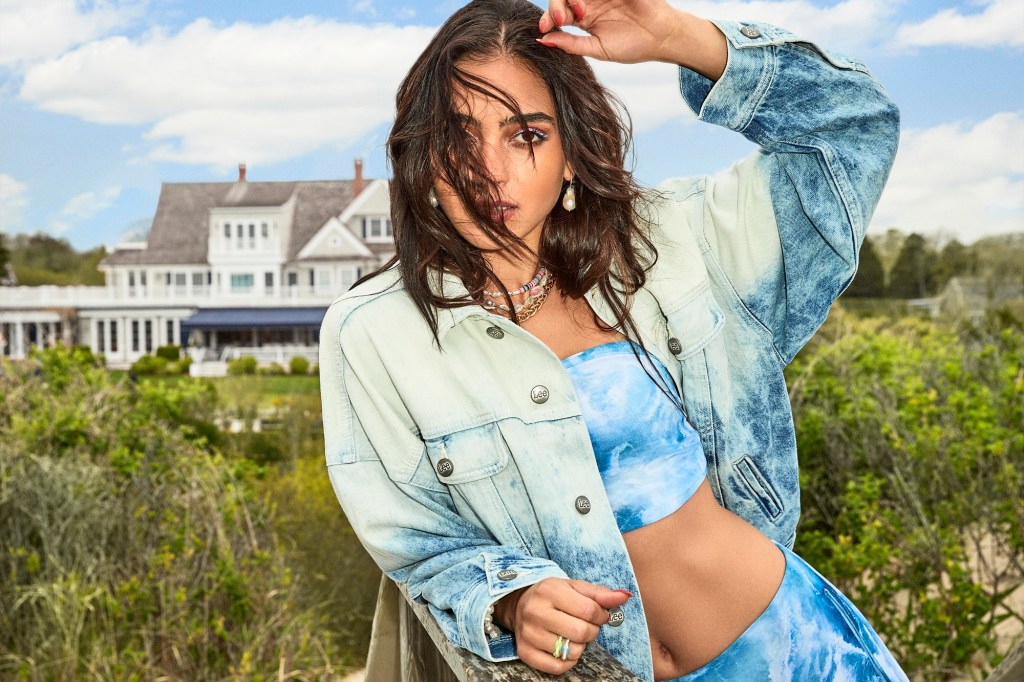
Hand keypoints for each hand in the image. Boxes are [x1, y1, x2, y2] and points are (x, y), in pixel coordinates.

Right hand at [495, 577, 631, 674]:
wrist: (520, 603)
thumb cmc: (554, 595)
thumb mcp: (575, 587)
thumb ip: (600, 594)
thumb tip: (625, 596)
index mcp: (549, 590)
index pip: (589, 610)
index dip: (602, 615)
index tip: (600, 615)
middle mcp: (535, 611)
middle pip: (581, 632)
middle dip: (592, 631)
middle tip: (586, 625)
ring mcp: (528, 633)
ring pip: (572, 652)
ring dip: (580, 646)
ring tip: (572, 634)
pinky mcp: (524, 652)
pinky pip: (558, 667)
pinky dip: (568, 662)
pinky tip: (565, 648)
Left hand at [537, 0, 727, 79]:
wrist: (661, 38)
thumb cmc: (631, 46)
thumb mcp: (597, 49)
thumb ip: (571, 44)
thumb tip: (543, 41)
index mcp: (583, 19)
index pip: (559, 13)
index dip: (548, 18)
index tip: (545, 27)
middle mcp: (590, 2)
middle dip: (555, 5)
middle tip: (559, 18)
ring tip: (579, 10)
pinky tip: (585, 3)